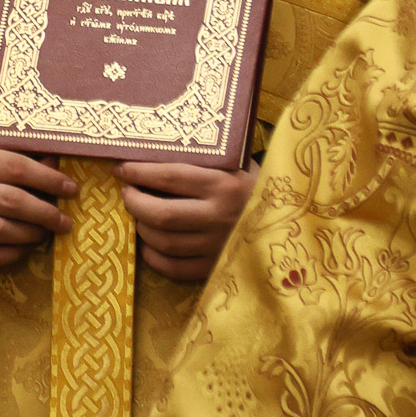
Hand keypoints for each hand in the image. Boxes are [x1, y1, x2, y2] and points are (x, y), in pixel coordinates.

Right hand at [0, 147, 76, 267]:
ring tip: (46, 233)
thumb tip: (55, 162)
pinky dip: (13, 254)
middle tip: (64, 220)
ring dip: (32, 234)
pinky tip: (26, 248)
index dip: (47, 178)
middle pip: (11, 202)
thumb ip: (13, 159)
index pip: (15, 167)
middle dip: (45, 212)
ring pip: (2, 232)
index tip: (70, 188)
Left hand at [115, 159, 258, 280]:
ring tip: (138, 214)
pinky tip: (150, 244)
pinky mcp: (217, 269)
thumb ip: (202, 159)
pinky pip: (175, 269)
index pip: (170, 176)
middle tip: (126, 191)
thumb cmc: (255, 185)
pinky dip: (155, 257)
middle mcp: (220, 217)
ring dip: (142, 228)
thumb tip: (152, 147)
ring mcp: (218, 246)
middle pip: (161, 214)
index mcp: (224, 184)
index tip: (120, 167)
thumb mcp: (235, 163)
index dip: (139, 172)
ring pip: (164, 242)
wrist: (295, 221)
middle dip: (134, 202)